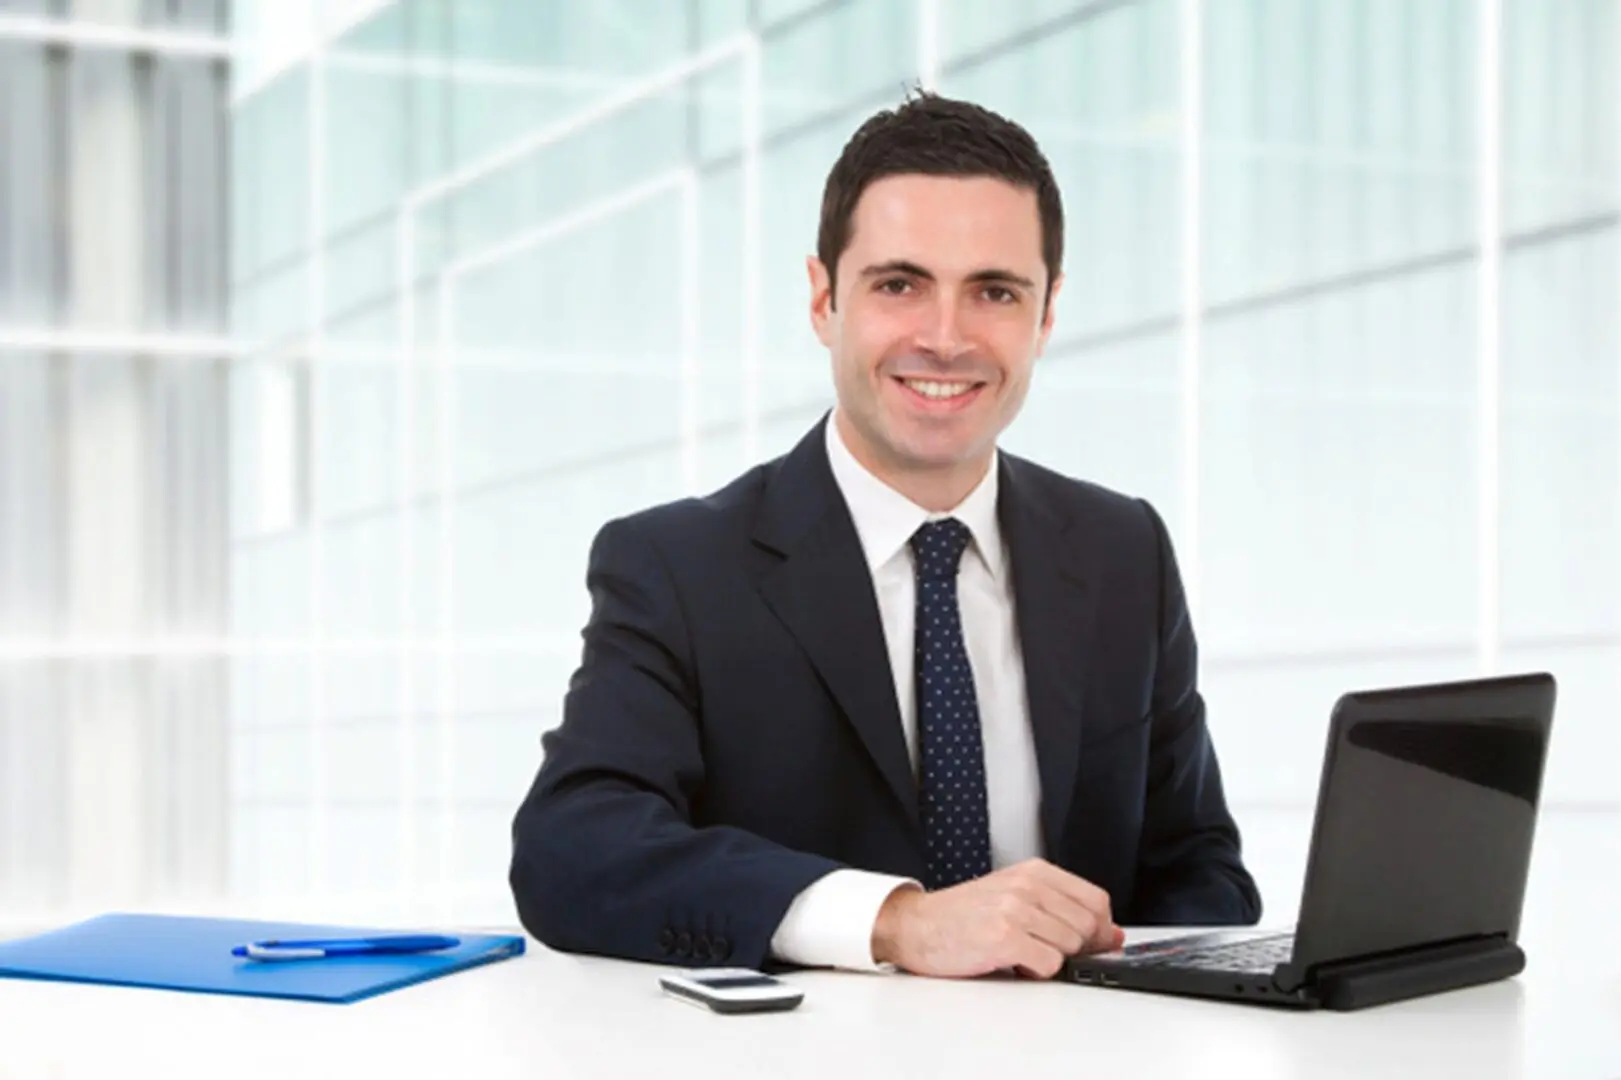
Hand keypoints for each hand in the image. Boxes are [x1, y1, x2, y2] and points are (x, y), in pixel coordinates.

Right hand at [871, 859, 1124, 978]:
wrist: (917, 925)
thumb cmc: (964, 914)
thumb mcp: (1014, 896)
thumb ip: (1062, 909)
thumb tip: (1112, 934)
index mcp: (1033, 871)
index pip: (1096, 900)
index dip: (1102, 929)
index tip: (1095, 943)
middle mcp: (1027, 886)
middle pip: (1087, 926)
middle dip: (1076, 949)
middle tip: (1047, 951)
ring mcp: (1015, 910)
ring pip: (1070, 947)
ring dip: (1051, 959)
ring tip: (1023, 952)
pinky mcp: (1004, 938)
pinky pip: (1049, 964)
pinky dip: (1036, 971)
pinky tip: (1013, 962)